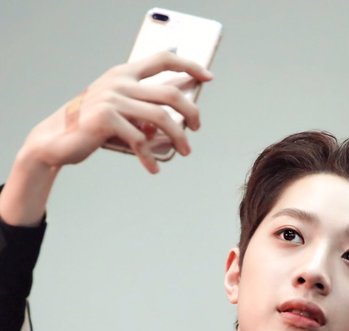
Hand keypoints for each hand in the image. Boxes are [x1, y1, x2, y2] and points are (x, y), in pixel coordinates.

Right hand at [19, 51, 212, 174]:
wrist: (56, 140)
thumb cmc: (92, 128)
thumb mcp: (120, 110)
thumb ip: (144, 107)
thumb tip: (180, 116)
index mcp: (124, 73)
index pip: (162, 59)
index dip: (189, 65)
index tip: (208, 77)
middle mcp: (119, 82)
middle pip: (170, 93)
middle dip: (191, 112)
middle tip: (196, 129)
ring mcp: (112, 99)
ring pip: (161, 117)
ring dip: (178, 137)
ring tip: (184, 151)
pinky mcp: (106, 119)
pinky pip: (140, 140)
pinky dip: (150, 157)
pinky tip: (153, 169)